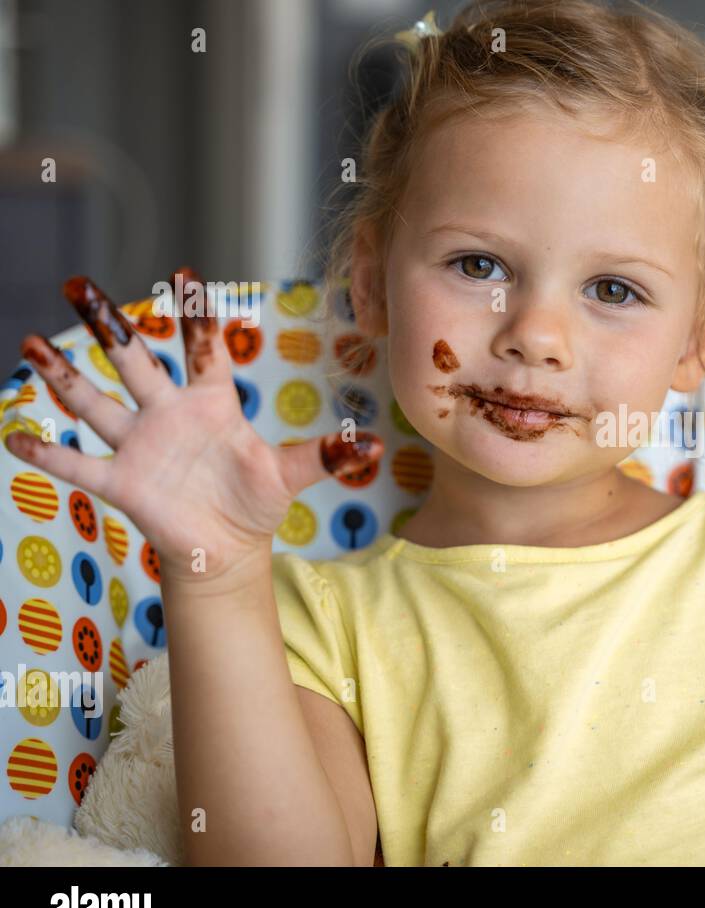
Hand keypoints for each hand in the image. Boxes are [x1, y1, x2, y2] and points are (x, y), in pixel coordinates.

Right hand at [3, 269, 382, 578]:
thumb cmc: (256, 502)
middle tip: (78, 285)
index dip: (194, 316)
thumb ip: (329, 456)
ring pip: (96, 402)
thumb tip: (378, 448)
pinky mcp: (122, 481)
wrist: (226, 546)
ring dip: (63, 377)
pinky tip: (15, 437)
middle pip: (135, 361)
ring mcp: (140, 445)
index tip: (184, 273)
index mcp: (213, 404)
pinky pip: (78, 463)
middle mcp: (169, 414)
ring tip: (29, 345)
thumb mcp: (292, 476)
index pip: (202, 350)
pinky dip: (48, 453)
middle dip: (108, 326)